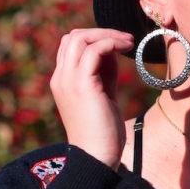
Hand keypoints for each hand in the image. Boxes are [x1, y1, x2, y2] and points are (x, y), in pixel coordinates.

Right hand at [50, 28, 134, 169]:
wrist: (97, 156)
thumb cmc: (103, 130)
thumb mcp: (104, 94)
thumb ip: (105, 72)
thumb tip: (113, 50)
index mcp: (63, 80)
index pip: (72, 46)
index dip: (95, 39)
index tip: (119, 45)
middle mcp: (60, 77)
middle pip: (73, 37)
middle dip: (101, 32)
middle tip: (126, 40)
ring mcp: (68, 80)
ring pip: (80, 38)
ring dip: (108, 35)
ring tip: (129, 42)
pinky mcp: (81, 85)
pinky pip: (94, 50)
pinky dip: (111, 43)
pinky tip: (127, 48)